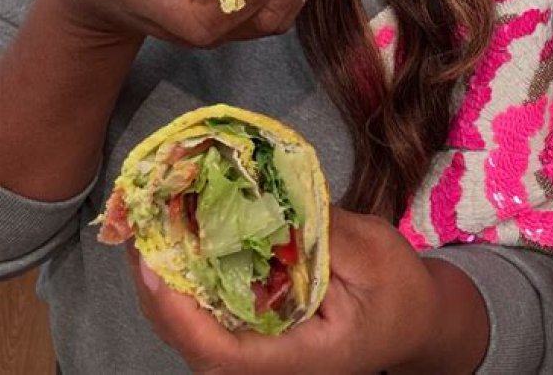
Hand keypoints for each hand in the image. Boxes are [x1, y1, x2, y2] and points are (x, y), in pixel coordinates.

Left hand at [128, 207, 487, 374]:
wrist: (415, 322)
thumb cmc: (400, 292)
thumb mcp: (375, 254)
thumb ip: (325, 232)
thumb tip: (273, 195)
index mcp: (298, 358)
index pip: (222, 354)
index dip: (179, 316)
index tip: (152, 268)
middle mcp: (268, 363)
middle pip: (194, 343)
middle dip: (157, 289)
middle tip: (137, 226)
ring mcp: (261, 349)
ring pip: (195, 329)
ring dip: (165, 281)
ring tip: (147, 226)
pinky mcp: (259, 329)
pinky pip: (211, 313)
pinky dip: (188, 278)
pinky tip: (179, 238)